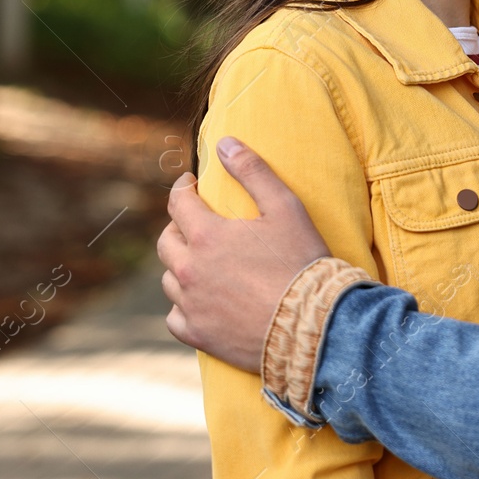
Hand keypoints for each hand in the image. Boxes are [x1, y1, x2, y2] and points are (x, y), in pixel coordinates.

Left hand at [160, 136, 331, 370]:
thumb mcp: (285, 207)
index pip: (178, 202)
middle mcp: (189, 270)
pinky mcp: (199, 335)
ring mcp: (191, 305)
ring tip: (198, 262)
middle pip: (167, 241)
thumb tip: (224, 143)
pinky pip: (174, 318)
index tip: (190, 183)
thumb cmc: (301, 262)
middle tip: (194, 223)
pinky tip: (198, 302)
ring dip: (179, 266)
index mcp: (206, 235)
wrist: (311, 325)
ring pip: (169, 279)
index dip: (183, 188)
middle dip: (178, 226)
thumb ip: (252, 171)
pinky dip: (182, 306)